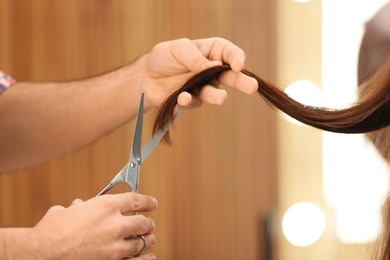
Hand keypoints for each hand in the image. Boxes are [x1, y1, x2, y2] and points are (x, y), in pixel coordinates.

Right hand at [32, 193, 157, 259]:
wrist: (41, 255)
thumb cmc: (50, 232)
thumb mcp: (65, 212)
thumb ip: (78, 208)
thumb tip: (79, 206)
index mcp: (105, 206)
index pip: (136, 200)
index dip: (148, 201)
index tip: (153, 203)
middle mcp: (114, 224)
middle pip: (142, 222)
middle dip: (148, 223)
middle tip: (149, 224)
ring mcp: (115, 246)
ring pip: (141, 242)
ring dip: (148, 240)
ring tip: (150, 239)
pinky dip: (145, 258)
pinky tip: (151, 256)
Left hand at [141, 37, 257, 109]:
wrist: (147, 77)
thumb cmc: (165, 57)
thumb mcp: (176, 49)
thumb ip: (193, 56)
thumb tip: (211, 66)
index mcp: (212, 52)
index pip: (230, 53)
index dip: (236, 58)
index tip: (238, 65)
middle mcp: (212, 71)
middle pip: (231, 76)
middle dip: (242, 82)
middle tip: (253, 87)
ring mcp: (204, 87)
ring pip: (214, 93)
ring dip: (217, 96)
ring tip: (221, 98)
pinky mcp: (192, 101)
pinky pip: (193, 102)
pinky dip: (187, 100)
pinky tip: (182, 97)